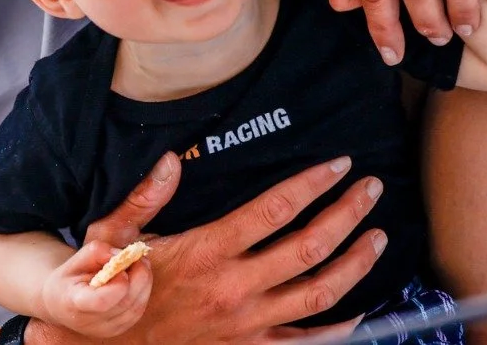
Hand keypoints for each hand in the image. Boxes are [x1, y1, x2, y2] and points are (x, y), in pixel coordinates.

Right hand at [36, 242, 150, 336]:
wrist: (60, 304)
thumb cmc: (68, 279)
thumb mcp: (74, 260)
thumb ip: (97, 252)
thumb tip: (122, 254)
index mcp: (74, 303)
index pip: (101, 301)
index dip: (118, 284)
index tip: (121, 264)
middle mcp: (91, 322)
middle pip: (124, 303)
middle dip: (138, 277)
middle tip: (139, 257)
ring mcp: (106, 330)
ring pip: (135, 307)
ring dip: (144, 283)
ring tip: (140, 264)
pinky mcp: (118, 330)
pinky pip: (137, 311)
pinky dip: (143, 292)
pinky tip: (138, 278)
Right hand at [60, 154, 384, 342]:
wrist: (109, 343)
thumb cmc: (114, 283)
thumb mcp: (115, 234)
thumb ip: (145, 197)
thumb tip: (171, 160)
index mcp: (206, 252)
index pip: (274, 210)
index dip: (311, 184)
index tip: (338, 165)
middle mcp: (235, 288)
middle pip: (309, 247)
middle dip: (347, 214)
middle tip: (371, 189)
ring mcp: (248, 323)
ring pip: (320, 294)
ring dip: (355, 264)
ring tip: (377, 237)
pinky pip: (306, 340)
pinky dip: (340, 327)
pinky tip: (359, 308)